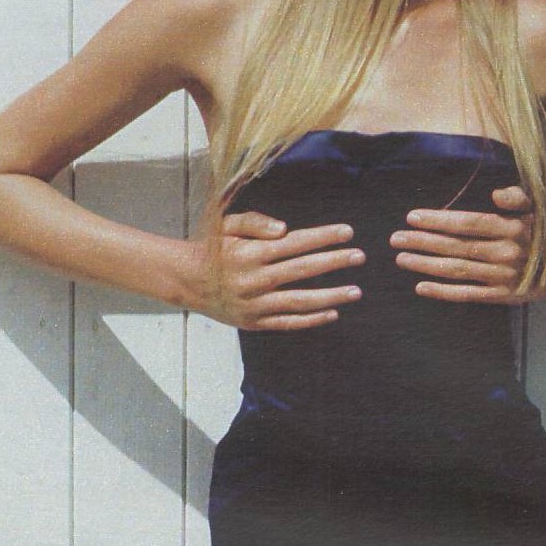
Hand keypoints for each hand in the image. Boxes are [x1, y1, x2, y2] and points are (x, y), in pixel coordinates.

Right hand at [192, 212, 363, 329]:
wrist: (186, 280)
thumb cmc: (213, 248)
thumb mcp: (227, 225)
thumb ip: (256, 222)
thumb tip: (285, 229)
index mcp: (250, 252)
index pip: (295, 243)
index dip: (323, 237)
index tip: (348, 232)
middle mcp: (254, 279)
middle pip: (302, 270)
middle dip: (334, 262)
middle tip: (360, 256)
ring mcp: (256, 304)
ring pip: (300, 301)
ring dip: (331, 296)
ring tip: (356, 291)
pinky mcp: (255, 322)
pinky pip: (288, 323)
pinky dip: (311, 320)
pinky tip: (333, 313)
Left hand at [389, 184, 545, 301]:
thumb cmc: (538, 233)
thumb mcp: (533, 208)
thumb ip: (514, 197)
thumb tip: (494, 195)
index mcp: (509, 228)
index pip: (468, 223)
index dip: (439, 221)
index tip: (412, 217)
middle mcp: (503, 252)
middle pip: (457, 247)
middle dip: (423, 242)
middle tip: (396, 239)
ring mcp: (500, 276)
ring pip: (457, 270)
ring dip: (426, 265)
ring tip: (402, 259)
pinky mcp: (499, 296)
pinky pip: (467, 294)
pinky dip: (443, 292)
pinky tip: (420, 286)